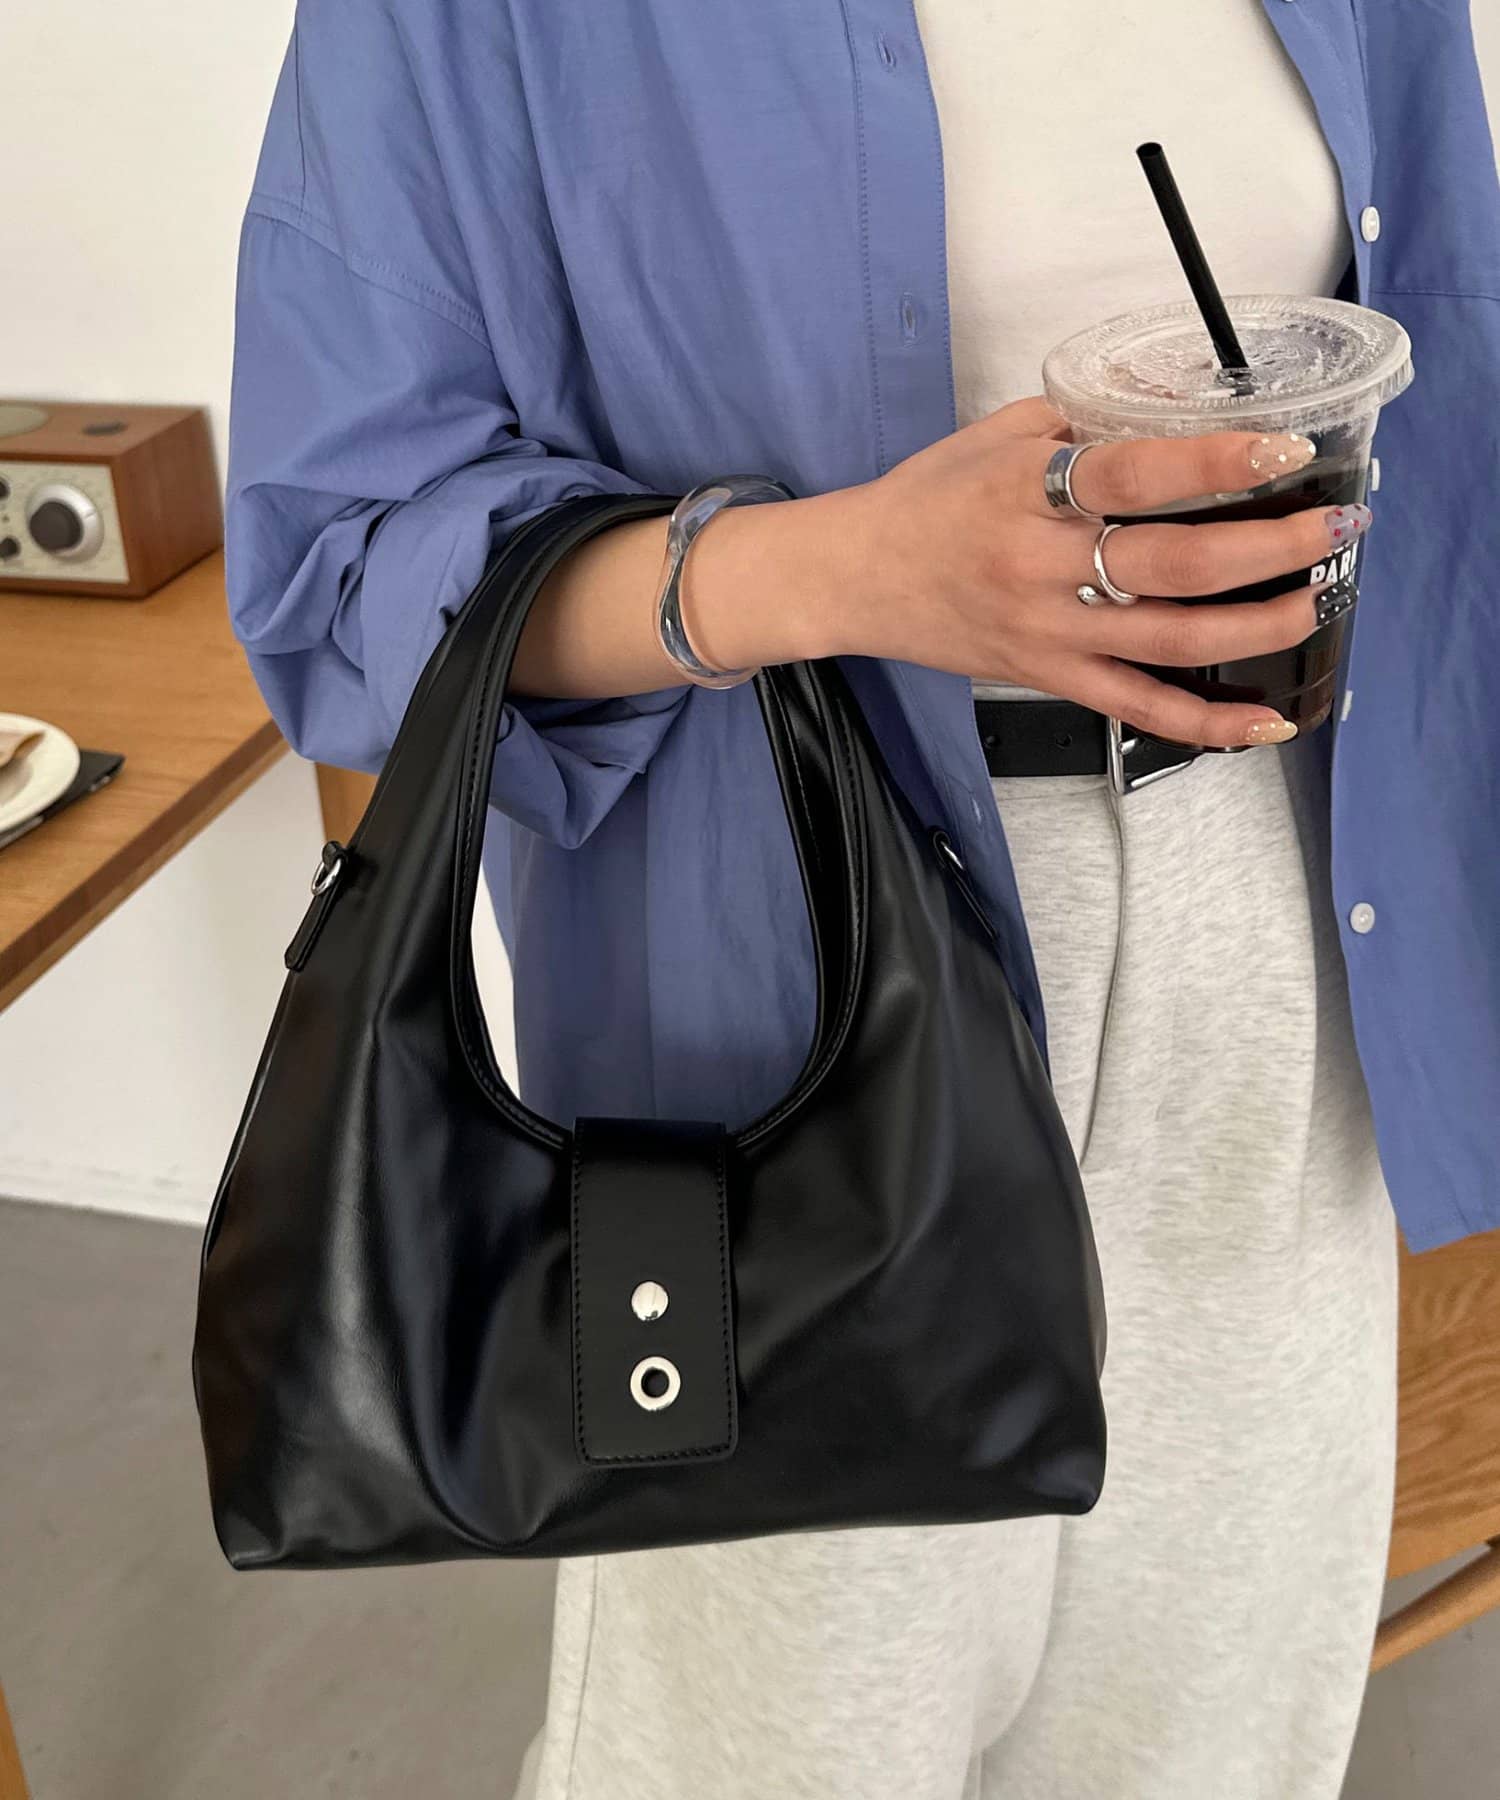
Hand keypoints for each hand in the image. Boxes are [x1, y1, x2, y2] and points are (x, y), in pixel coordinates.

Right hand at [826, 396, 1367, 748]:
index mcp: (1029, 491)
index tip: (1285, 449)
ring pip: (1171, 640)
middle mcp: (1041, 565)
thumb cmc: (926, 500)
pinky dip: (1205, 723)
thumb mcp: (995, 435)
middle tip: (1333, 528)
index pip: (1134, 474)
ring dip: (1258, 625)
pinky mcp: (1047, 677)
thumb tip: (1169, 414)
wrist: (854, 577)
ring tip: (1317, 601)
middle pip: (1174, 564)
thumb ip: (1082, 422)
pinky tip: (1264, 720)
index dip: (1216, 462)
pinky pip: (1136, 709)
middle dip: (1269, 548)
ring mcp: (1047, 631)